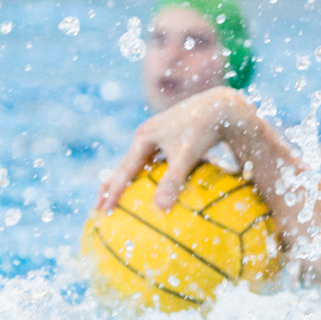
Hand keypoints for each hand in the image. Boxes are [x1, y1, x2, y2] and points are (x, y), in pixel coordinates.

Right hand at [97, 86, 252, 212]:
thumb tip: (160, 209)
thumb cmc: (204, 130)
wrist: (222, 105)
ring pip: (138, 163)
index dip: (111, 193)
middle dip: (110, 188)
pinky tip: (153, 189)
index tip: (103, 213)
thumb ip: (173, 180)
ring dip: (128, 182)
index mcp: (143, 138)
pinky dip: (149, 176)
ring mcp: (157, 134)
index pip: (122, 172)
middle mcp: (146, 135)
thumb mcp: (187, 155)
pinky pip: (155, 161)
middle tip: (98, 211)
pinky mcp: (170, 136)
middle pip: (123, 166)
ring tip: (120, 201)